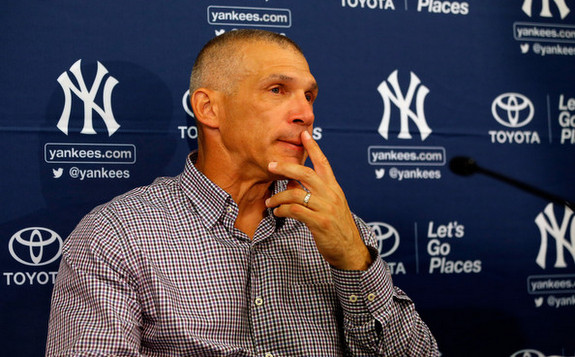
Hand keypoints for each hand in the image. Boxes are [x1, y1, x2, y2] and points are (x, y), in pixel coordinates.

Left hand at [266, 131, 371, 269]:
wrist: (350, 250)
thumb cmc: (336, 226)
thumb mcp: (328, 205)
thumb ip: (312, 192)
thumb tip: (291, 183)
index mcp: (334, 188)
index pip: (323, 163)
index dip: (314, 147)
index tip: (304, 134)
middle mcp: (331, 195)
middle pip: (306, 173)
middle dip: (286, 167)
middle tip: (271, 165)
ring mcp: (326, 208)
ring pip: (296, 193)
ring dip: (278, 196)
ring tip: (269, 201)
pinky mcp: (320, 223)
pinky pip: (295, 211)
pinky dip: (283, 210)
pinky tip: (278, 212)